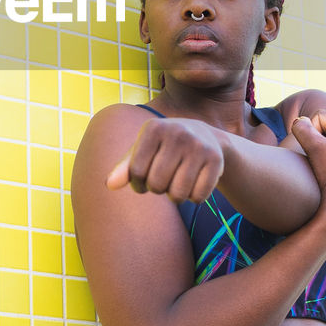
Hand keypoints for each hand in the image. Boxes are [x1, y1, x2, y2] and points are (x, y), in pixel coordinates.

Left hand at [106, 117, 224, 202]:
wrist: (204, 136)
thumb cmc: (164, 147)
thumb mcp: (143, 150)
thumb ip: (125, 168)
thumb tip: (109, 186)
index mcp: (153, 128)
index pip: (136, 172)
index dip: (137, 184)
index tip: (143, 180)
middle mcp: (177, 133)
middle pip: (157, 185)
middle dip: (157, 189)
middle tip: (164, 179)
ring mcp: (198, 145)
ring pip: (178, 195)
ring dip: (175, 196)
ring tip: (178, 181)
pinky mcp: (216, 159)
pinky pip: (198, 197)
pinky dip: (194, 197)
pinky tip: (195, 182)